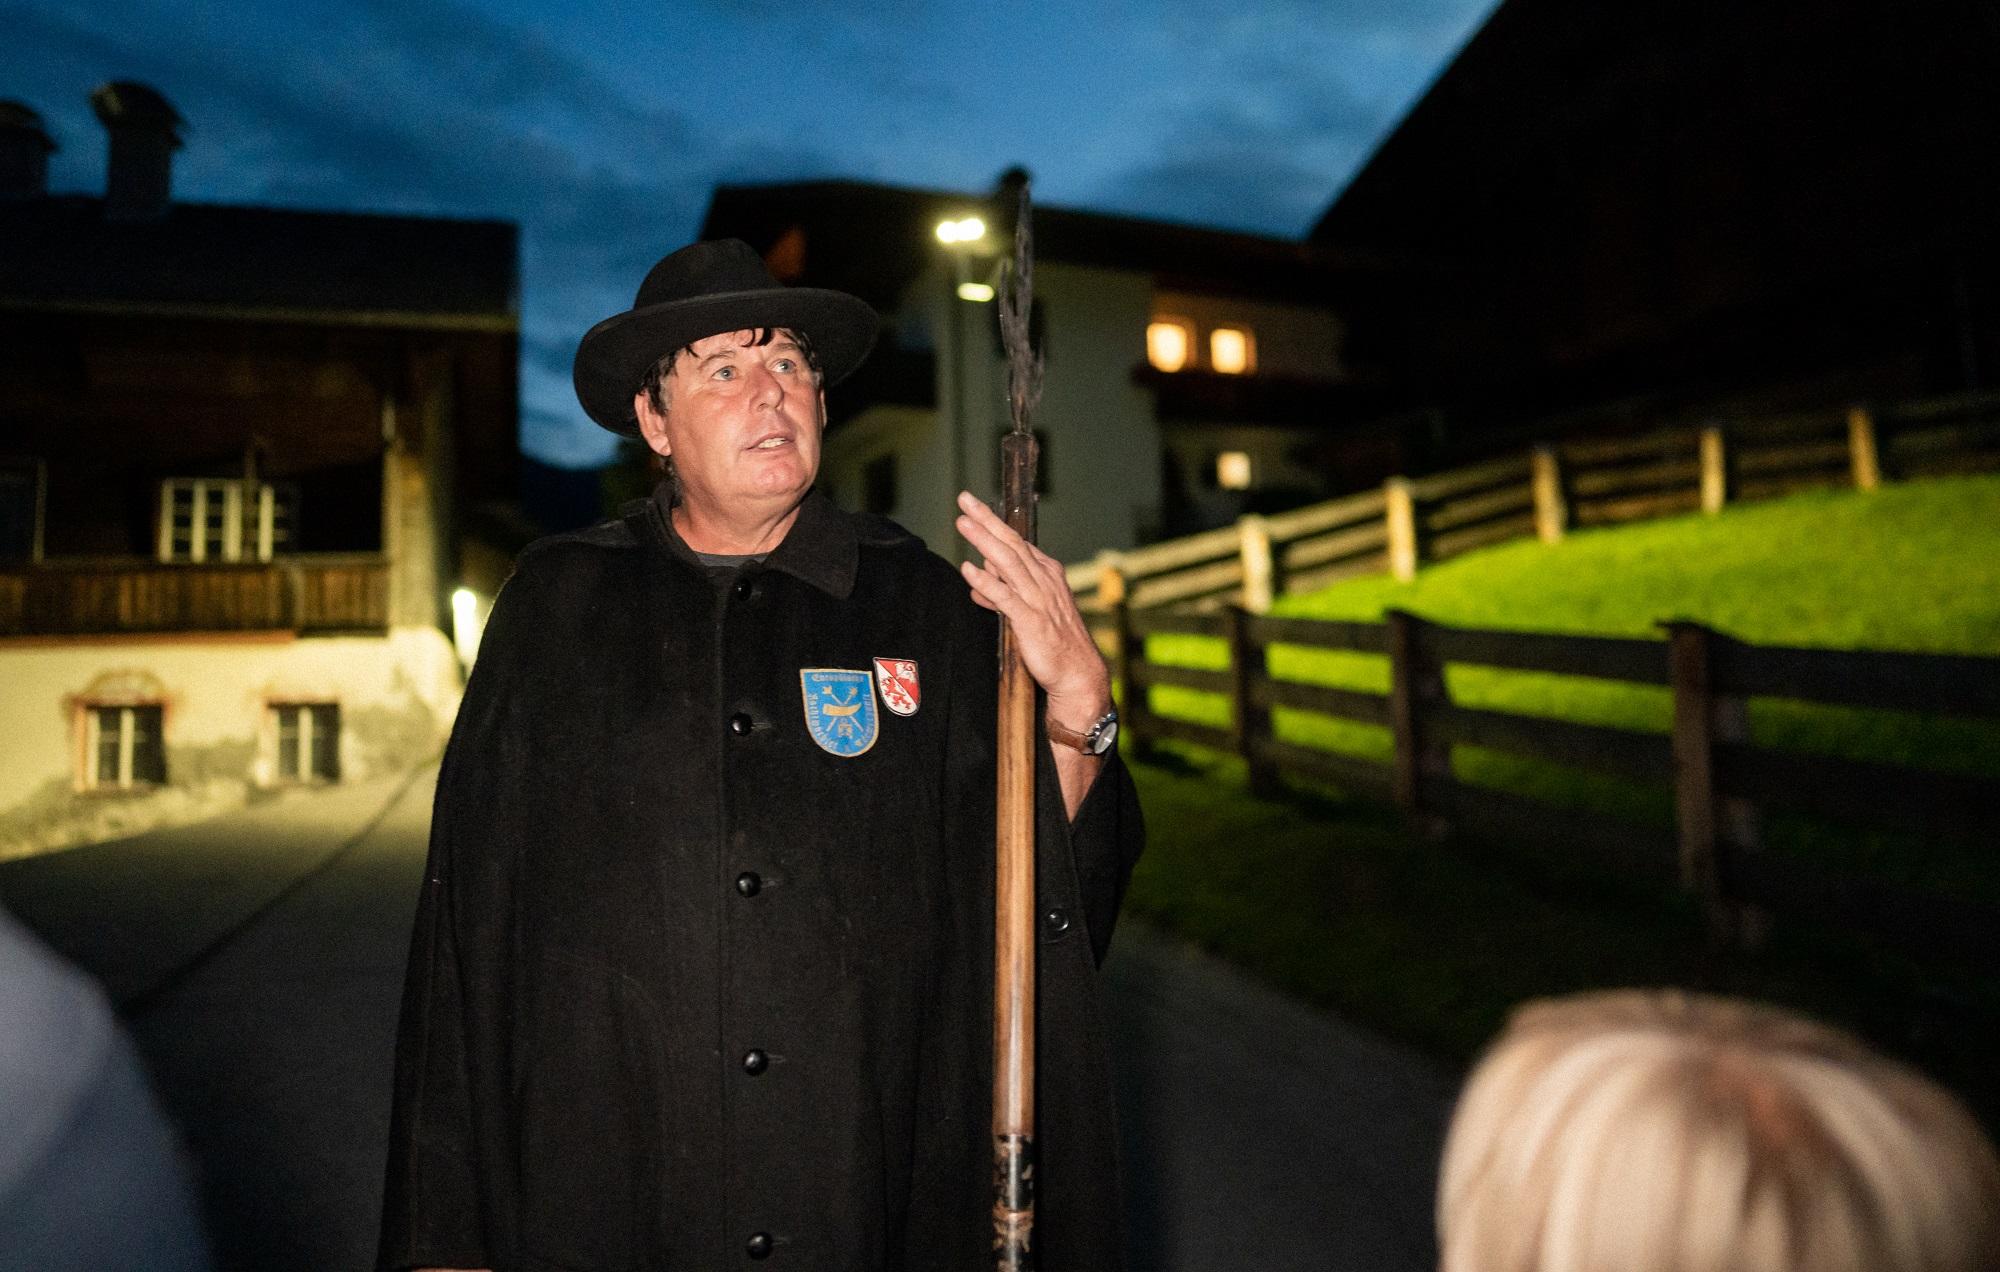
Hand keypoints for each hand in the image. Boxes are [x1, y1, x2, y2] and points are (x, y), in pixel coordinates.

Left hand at [954, 490, 1111, 732]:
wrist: (1077, 673)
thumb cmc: (1054, 642)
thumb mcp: (1029, 608)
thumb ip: (1004, 588)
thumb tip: (980, 572)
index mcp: (1046, 574)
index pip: (1017, 542)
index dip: (995, 522)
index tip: (975, 506)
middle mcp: (1044, 580)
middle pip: (1010, 543)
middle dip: (987, 520)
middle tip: (965, 499)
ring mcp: (1038, 599)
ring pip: (1007, 562)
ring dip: (983, 540)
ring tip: (963, 523)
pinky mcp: (1031, 621)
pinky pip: (1005, 597)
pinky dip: (987, 581)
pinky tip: (969, 570)